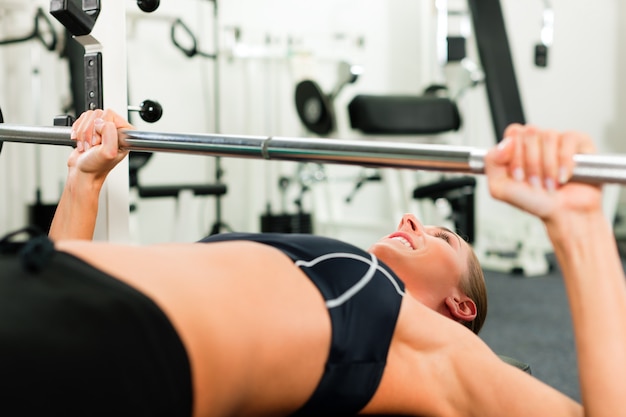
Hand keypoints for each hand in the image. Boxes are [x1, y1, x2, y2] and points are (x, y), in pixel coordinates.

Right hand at [68, 109, 132, 180]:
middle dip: (89, 131)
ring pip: (88, 116)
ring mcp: (102, 130)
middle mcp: (115, 131)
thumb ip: (110, 133)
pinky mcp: (91, 130)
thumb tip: (101, 122)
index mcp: (124, 135)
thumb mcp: (108, 152)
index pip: (110, 114)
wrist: (82, 173)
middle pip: (98, 114)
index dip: (101, 127)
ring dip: (83, 133)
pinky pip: (81, 120)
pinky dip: (77, 131)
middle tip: (92, 145)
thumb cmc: (96, 167)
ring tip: (87, 146)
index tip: (99, 141)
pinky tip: (82, 142)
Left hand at [484, 124, 601, 221]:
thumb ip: (491, 163)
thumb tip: (505, 144)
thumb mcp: (500, 188)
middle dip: (531, 164)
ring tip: (550, 183)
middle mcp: (537, 140)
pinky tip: (564, 177)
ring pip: (548, 136)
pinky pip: (569, 139)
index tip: (519, 176)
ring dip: (547, 167)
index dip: (515, 156)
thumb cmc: (535, 201)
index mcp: (518, 146)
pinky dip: (565, 162)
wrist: (562, 214)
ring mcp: (558, 139)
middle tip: (535, 182)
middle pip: (530, 133)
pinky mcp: (580, 143)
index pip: (513, 133)